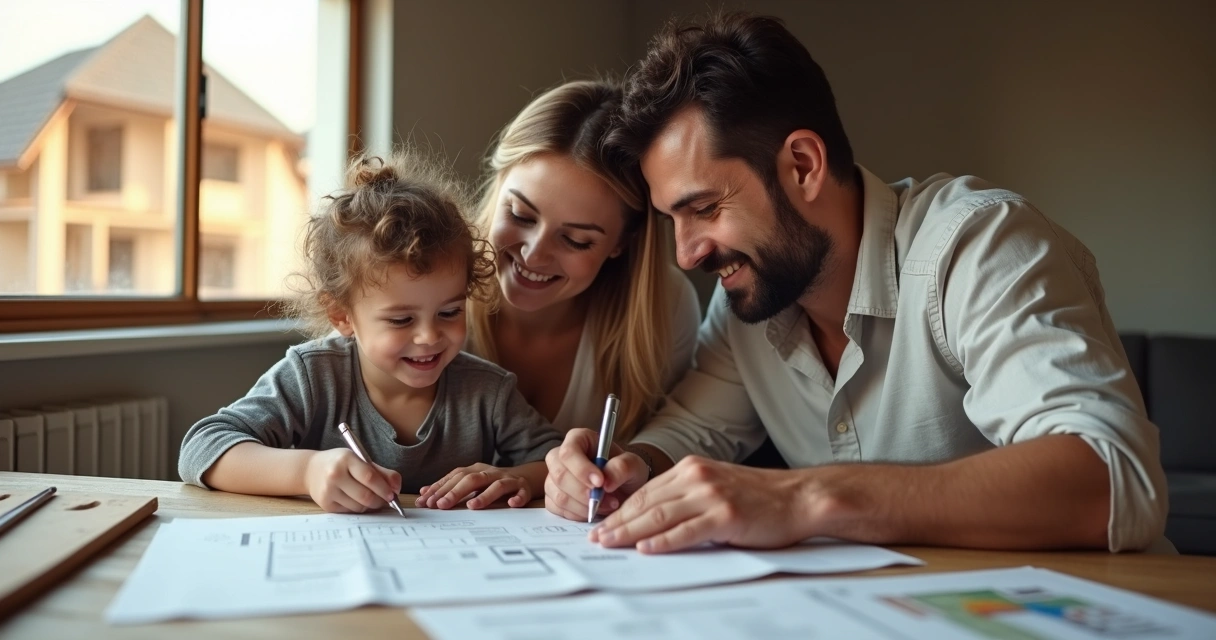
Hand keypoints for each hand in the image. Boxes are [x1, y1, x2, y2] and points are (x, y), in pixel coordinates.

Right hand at [304, 449, 401, 513]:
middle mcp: (335, 475)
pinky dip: (358, 508)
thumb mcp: (359, 460)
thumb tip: (397, 487)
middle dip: (380, 501)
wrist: (311, 470)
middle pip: (365, 495)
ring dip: (370, 506)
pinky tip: (356, 500)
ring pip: (359, 506)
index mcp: (346, 459)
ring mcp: (328, 491)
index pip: (370, 477)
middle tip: (386, 500)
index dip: (384, 488)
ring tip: (371, 499)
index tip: (393, 494)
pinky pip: (350, 511)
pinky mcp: (326, 504)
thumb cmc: (340, 464)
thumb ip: (381, 472)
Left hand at [416, 463, 531, 508]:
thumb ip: (449, 487)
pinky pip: (521, 492)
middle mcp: (491, 473)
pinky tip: (512, 504)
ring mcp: (508, 480)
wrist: (526, 477)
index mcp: (476, 470)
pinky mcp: (523, 488)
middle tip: (441, 505)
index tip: (425, 501)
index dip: (440, 488)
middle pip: (472, 479)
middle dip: (455, 492)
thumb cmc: (494, 483)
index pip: (455, 477)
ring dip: (484, 495)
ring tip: (472, 506)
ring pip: (496, 485)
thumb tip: (424, 493)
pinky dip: (517, 497)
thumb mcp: (472, 482)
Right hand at [544, 428, 648, 520]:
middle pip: (559, 474)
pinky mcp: (553, 497)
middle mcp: (561, 457)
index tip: (600, 482)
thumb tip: (606, 481)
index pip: (569, 451)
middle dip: (582, 492)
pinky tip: (595, 511)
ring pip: (559, 495)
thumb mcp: (634, 466)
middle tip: (606, 500)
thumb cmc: (626, 472)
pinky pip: (558, 509)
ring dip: (584, 506)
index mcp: (579, 439)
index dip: (581, 468)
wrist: (624, 491)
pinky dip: (578, 515)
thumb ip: (622, 467)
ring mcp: (554, 478)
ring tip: (607, 505)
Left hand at [590, 456, 820, 552]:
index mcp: (692, 468)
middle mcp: (697, 477)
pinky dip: (663, 541)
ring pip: (660, 516)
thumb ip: (688, 496)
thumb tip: (654, 517)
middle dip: (618, 521)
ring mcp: (711, 496)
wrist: (798, 497)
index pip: (646, 491)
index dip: (621, 508)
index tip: (603, 523)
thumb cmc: (760, 497)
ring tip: (610, 543)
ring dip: (630, 531)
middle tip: (597, 537)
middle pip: (647, 502)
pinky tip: (645, 547)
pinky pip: (686, 531)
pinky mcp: (725, 516)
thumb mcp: (717, 486)